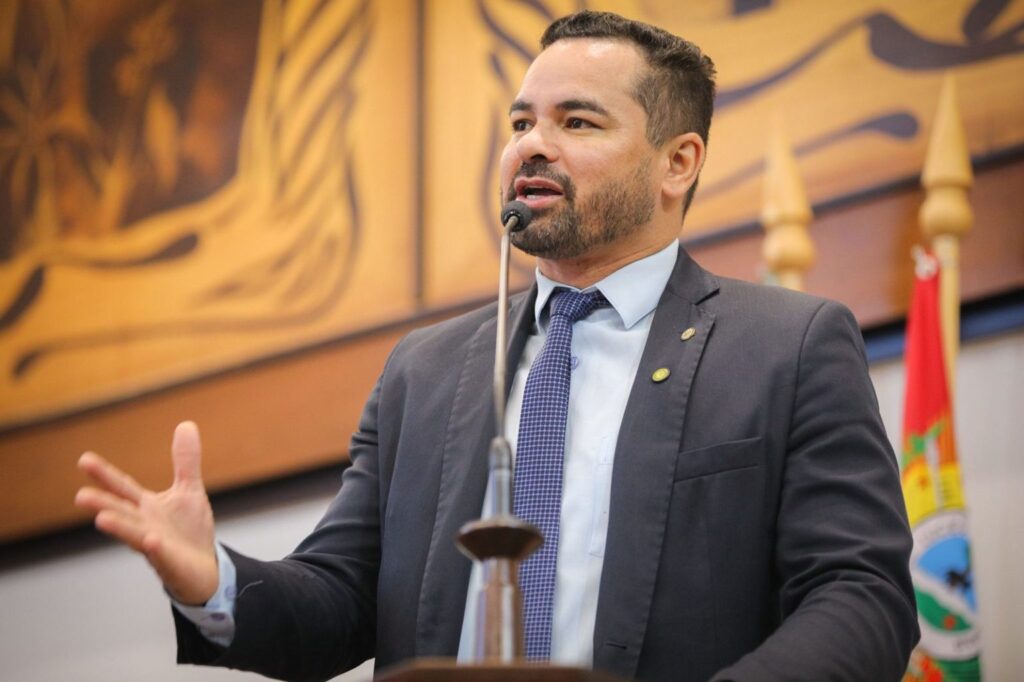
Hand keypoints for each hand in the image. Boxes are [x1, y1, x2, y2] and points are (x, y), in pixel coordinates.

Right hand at [75, 421, 218, 604]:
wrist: (205, 569)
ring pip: (133, 535)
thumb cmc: (189, 531)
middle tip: (80, 496)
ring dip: (119, 527)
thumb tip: (186, 424)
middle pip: (121, 512)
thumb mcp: (189, 490)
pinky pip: (161, 555)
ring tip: (102, 519)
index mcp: (147, 507)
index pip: (122, 487)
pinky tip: (151, 540)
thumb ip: (185, 460)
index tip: (83, 459)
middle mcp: (145, 525)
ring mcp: (155, 546)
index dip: (104, 474)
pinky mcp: (170, 563)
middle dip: (102, 504)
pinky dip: (155, 547)